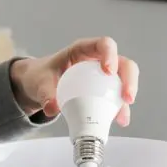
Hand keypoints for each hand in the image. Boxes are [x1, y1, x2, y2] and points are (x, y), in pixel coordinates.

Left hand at [10, 37, 138, 126]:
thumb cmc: (40, 76)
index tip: (109, 71)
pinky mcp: (101, 91)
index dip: (110, 55)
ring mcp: (101, 77)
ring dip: (126, 98)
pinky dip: (118, 110)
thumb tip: (52, 109)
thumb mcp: (40, 82)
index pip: (103, 45)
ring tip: (122, 117)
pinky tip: (119, 122)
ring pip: (123, 81)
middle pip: (122, 64)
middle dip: (129, 79)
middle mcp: (96, 61)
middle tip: (126, 98)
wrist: (38, 87)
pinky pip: (114, 98)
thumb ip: (45, 93)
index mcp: (82, 50)